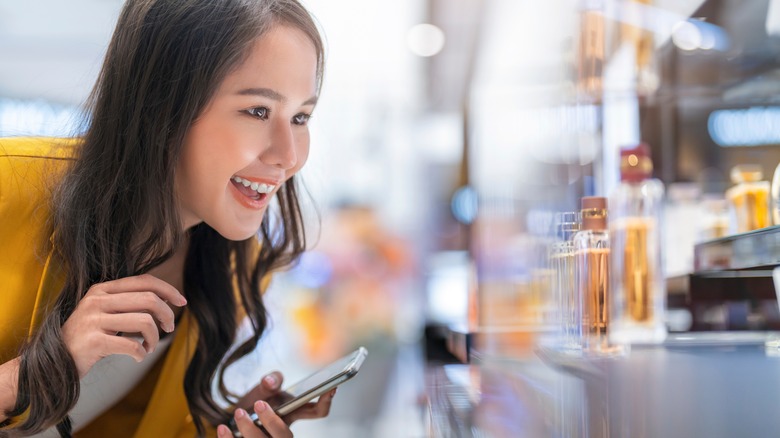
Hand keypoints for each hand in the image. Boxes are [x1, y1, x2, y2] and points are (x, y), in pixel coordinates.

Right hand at [61, 274, 186, 376]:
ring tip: (149, 347)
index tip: (182, 302)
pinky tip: (139, 356)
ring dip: (155, 338)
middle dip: (167, 315)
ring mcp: (93, 320)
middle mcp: (97, 300)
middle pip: (149, 300)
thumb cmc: (87, 338)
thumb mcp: (104, 313)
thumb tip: (165, 302)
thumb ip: (127, 303)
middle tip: (169, 328)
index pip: (144, 281)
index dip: (167, 289)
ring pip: (145, 322)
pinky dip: (142, 353)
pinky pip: (132, 345)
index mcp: (102, 289)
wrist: (54, 363)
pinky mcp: (92, 342)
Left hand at [216, 371, 336, 436]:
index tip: (330, 388)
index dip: (326, 401)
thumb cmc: (256, 402)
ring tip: (238, 414)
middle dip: (272, 423)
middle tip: (259, 404)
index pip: (318, 411)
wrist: (234, 417)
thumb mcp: (263, 387)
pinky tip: (222, 428)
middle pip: (286, 437)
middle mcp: (283, 432)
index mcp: (295, 414)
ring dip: (250, 431)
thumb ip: (270, 380)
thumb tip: (271, 382)